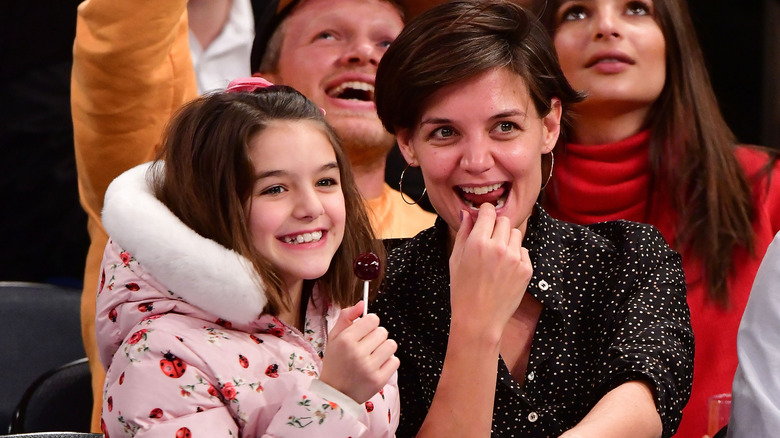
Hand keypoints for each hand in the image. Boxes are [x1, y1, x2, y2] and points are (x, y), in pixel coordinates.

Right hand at [319, 302, 398, 403]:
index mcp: (345, 340)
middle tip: (366, 346)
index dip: (370, 323)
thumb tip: (361, 303)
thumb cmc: (335, 363)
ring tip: (373, 356)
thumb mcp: (334, 338)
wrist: (334, 394)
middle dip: (376, 337)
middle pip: (383, 331)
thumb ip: (346, 317)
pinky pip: (395, 361)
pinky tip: (377, 366)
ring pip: (391, 345)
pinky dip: (388, 362)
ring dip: (384, 348)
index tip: (365, 330)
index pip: (372, 319)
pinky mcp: (378, 380)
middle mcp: (357, 353)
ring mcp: (369, 368)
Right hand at [449, 203, 531, 338]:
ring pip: (515, 234)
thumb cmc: (462, 291)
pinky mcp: (526, 269)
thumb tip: (466, 213)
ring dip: (507, 239)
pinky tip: (504, 270)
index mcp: (477, 242)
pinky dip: (515, 255)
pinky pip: (523, 251)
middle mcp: (497, 247)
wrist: (479, 320)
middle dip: (496, 225)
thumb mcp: (455, 259)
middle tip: (488, 239)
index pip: (488, 212)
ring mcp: (514, 258)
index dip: (485, 212)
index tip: (483, 217)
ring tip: (496, 256)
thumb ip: (463, 233)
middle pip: (504, 220)